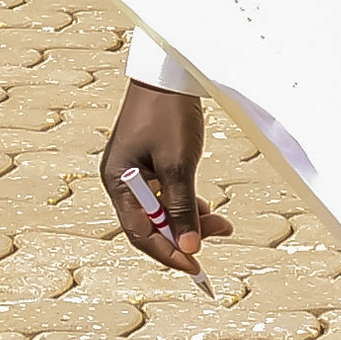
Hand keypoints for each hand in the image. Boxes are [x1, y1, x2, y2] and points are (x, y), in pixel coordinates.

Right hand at [100, 81, 225, 276]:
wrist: (168, 72)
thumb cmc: (167, 114)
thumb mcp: (178, 165)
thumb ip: (183, 209)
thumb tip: (189, 246)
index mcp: (118, 182)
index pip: (140, 233)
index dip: (168, 253)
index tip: (195, 266)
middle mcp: (121, 181)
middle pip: (150, 224)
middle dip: (184, 235)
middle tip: (219, 236)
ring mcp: (134, 171)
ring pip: (161, 210)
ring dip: (189, 220)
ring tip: (222, 222)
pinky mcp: (148, 162)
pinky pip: (165, 194)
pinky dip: (186, 203)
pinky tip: (206, 206)